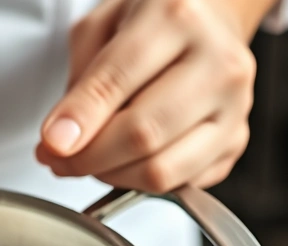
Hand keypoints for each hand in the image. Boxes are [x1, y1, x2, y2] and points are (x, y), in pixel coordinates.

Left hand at [36, 0, 264, 191]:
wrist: (210, 19)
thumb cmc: (154, 20)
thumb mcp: (102, 26)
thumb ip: (80, 81)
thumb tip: (63, 140)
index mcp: (178, 19)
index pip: (118, 83)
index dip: (78, 121)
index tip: (51, 143)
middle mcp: (217, 63)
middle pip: (143, 136)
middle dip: (88, 158)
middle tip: (59, 158)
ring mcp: (234, 106)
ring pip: (162, 171)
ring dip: (112, 176)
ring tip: (91, 159)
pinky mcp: (236, 140)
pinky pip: (180, 184)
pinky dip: (142, 183)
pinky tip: (126, 160)